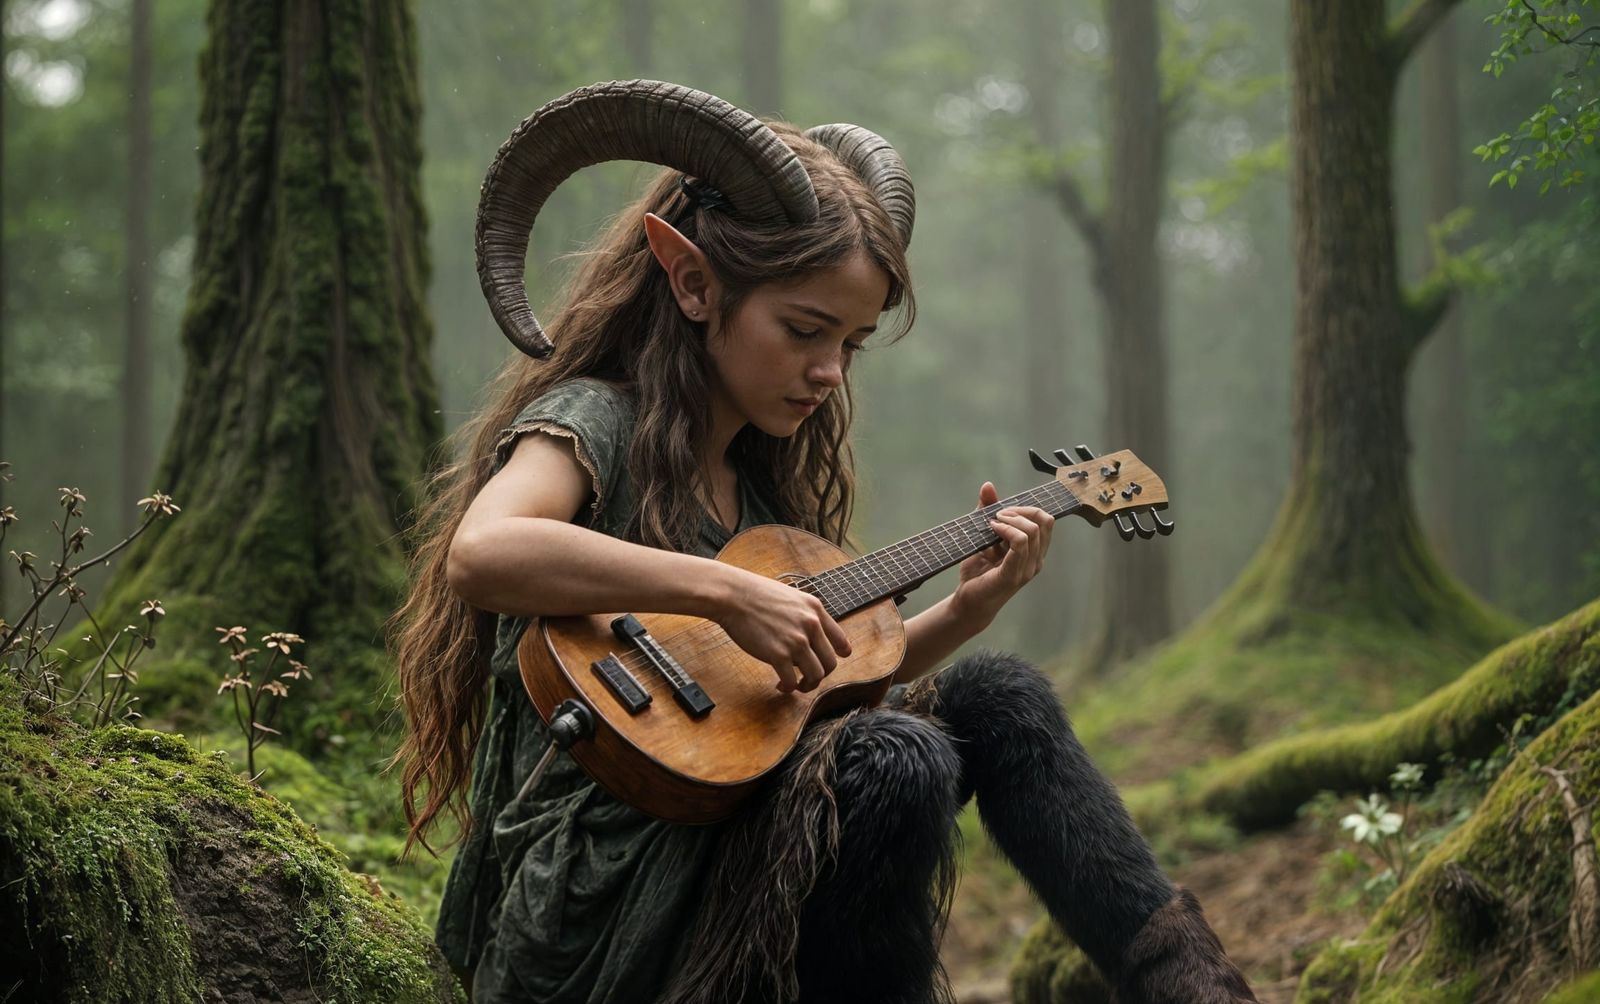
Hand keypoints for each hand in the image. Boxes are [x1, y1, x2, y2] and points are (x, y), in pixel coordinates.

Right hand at [713, 568, 851, 693]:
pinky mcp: (778, 655)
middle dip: (820, 675)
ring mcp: (796, 641)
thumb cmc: (755, 595)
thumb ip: (804, 615)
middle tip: (808, 678)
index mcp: (815, 610)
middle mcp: (811, 625)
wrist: (733, 595)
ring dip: (807, 685)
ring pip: (816, 675)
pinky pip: (792, 681)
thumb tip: (809, 636)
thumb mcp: (791, 597)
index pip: (840, 640)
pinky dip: (788, 688)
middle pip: (830, 663)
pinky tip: (781, 685)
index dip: (839, 655)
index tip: (831, 662)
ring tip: (795, 685)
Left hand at [951, 481, 1054, 625]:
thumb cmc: (978, 571)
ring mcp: (1027, 569)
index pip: (1046, 521)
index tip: (1003, 511)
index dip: (1026, 509)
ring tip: (993, 523)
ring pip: (1032, 531)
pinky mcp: (1013, 575)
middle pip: (1043, 521)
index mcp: (1034, 552)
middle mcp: (1036, 560)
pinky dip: (1005, 530)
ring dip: (1010, 520)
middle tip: (997, 515)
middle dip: (1019, 511)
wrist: (968, 601)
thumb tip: (988, 485)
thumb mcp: (984, 536)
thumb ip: (988, 511)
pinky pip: (1019, 544)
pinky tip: (992, 530)